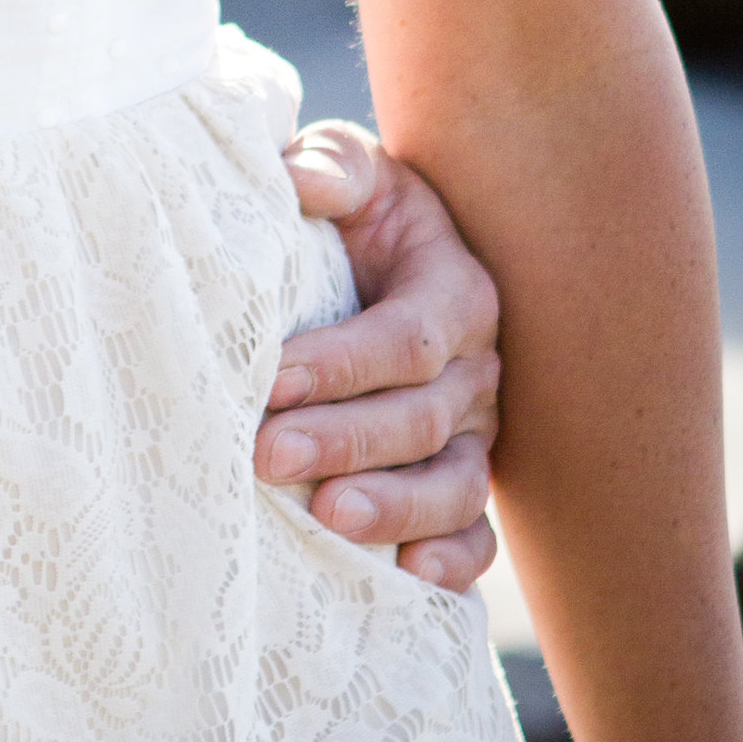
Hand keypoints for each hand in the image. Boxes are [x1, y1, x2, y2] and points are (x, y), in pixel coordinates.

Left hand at [257, 120, 501, 589]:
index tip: (266, 379)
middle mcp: (476, 369)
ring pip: (455, 485)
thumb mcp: (350, 170)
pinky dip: (452, 562)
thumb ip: (331, 167)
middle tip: (266, 456)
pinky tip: (406, 575)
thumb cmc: (355, 212)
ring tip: (327, 519)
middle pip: (421, 418)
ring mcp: (475, 434)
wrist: (380, 256)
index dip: (339, 364)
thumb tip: (299, 181)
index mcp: (455, 292)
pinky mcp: (463, 481)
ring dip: (394, 508)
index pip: (406, 339)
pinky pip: (476, 535)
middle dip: (344, 440)